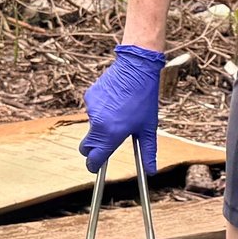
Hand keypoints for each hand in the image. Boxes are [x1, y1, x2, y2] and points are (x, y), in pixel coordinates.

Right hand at [79, 44, 165, 174]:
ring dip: (102, 125)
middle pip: (87, 146)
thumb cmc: (145, 98)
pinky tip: (114, 99)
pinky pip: (92, 110)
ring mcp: (91, 109)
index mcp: (112, 134)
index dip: (94, 165)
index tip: (97, 167)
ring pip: (91, 126)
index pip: (94, 159)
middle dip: (94, 149)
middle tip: (108, 143)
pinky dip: (100, 109)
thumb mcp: (148, 127)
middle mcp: (98, 124)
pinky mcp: (89, 97)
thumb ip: (148, 151)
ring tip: (120, 112)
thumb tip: (151, 171)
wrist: (136, 67)